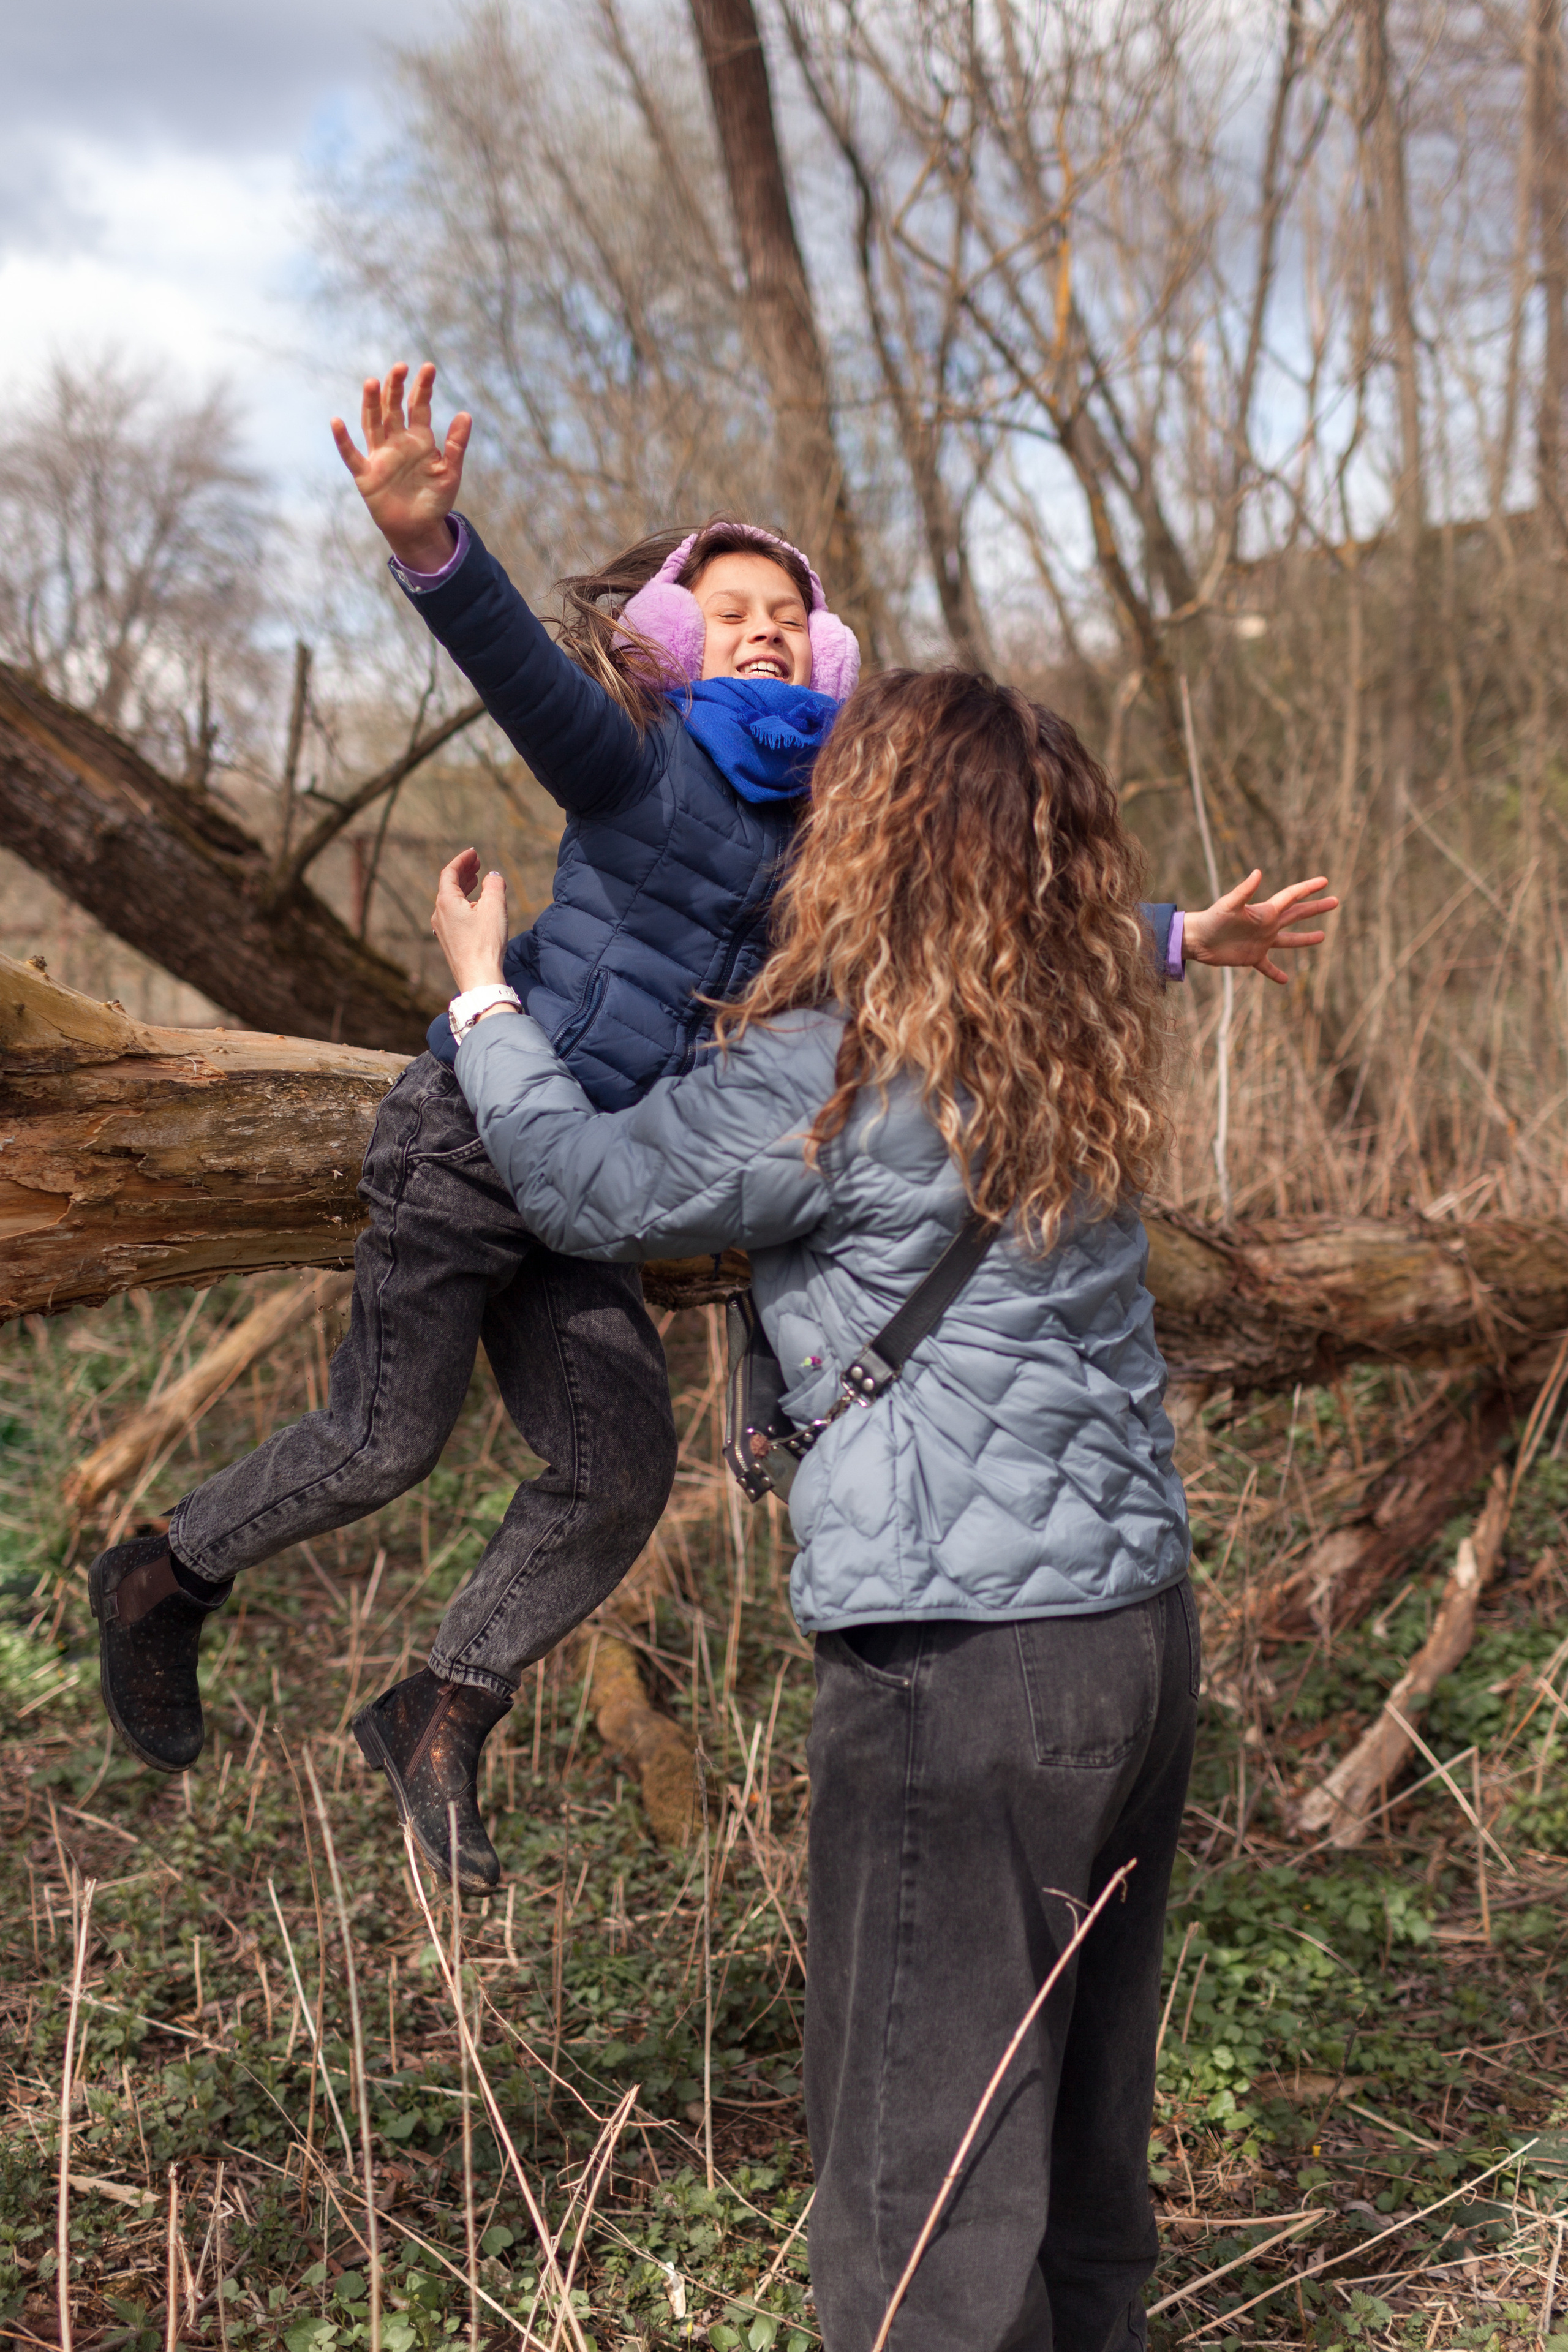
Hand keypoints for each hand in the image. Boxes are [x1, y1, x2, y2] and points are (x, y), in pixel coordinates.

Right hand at [330, 362, 471, 572]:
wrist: (419, 530)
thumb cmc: (434, 500)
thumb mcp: (450, 473)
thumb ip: (456, 445)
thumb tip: (465, 414)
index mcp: (419, 439)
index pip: (419, 407)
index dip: (423, 387)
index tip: (429, 367)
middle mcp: (397, 442)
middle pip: (393, 408)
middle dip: (396, 388)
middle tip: (400, 367)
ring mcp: (380, 456)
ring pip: (373, 424)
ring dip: (371, 404)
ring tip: (372, 382)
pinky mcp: (366, 475)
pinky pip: (352, 455)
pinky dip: (343, 440)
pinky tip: (337, 422)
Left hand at [433, 849, 508, 995]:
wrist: (478, 978)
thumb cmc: (485, 942)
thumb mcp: (494, 907)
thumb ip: (494, 885)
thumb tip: (493, 876)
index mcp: (446, 901)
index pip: (449, 873)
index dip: (462, 860)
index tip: (474, 853)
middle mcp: (439, 914)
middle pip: (448, 886)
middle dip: (464, 872)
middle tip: (478, 864)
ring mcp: (442, 929)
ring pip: (451, 901)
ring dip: (464, 888)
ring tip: (478, 881)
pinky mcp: (449, 942)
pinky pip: (453, 915)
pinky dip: (464, 904)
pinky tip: (476, 908)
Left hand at [1183, 871, 1337, 985]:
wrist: (1197, 939)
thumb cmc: (1211, 919)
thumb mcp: (1229, 904)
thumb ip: (1244, 890)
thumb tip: (1258, 872)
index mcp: (1265, 911)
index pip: (1291, 897)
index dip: (1308, 888)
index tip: (1324, 881)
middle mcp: (1267, 925)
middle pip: (1297, 915)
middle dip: (1315, 908)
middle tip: (1335, 901)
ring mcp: (1261, 942)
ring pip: (1289, 940)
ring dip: (1305, 938)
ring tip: (1323, 936)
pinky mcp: (1252, 957)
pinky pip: (1268, 967)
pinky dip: (1276, 973)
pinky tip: (1286, 980)